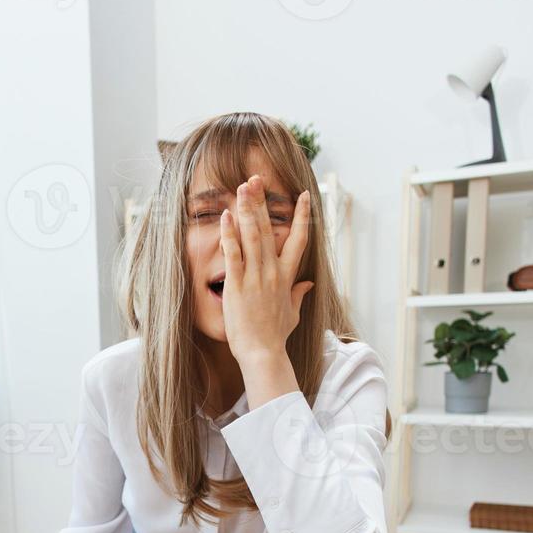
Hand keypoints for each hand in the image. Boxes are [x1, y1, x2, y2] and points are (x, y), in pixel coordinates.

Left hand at [219, 176, 313, 367]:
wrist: (263, 353)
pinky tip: (226, 216)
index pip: (298, 240)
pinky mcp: (238, 285)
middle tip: (257, 179)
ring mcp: (256, 277)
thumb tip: (307, 285)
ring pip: (252, 236)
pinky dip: (229, 234)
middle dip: (262, 202)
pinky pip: (233, 254)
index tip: (303, 195)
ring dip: (246, 209)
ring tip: (242, 187)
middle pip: (269, 229)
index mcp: (287, 277)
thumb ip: (299, 295)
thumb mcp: (292, 314)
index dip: (301, 216)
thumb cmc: (275, 336)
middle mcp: (273, 272)